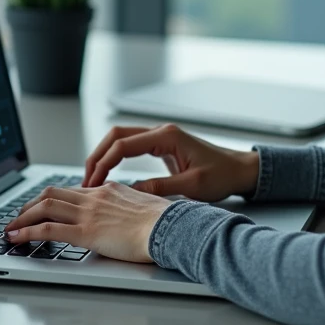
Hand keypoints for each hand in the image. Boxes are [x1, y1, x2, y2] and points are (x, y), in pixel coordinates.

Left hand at [4, 182, 171, 262]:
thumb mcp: (142, 208)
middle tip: (19, 216)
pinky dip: (27, 232)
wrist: (171, 227)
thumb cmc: (165, 222)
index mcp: (108, 190)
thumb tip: (121, 219)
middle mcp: (94, 197)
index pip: (71, 190)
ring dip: (22, 217)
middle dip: (30, 204)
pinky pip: (48, 229)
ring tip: (10, 228)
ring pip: (44, 206)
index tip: (42, 207)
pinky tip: (16, 238)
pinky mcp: (86, 232)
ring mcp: (88, 213)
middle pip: (51, 193)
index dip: (51, 198)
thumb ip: (125, 209)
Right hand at [83, 123, 259, 201]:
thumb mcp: (191, 187)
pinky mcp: (161, 145)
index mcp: (166, 136)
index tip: (93, 182)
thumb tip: (129, 193)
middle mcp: (160, 131)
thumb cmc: (221, 176)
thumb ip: (159, 188)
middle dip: (97, 156)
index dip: (104, 163)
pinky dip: (115, 157)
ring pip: (121, 139)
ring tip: (92, 178)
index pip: (123, 145)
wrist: (239, 170)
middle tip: (86, 180)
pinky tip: (108, 174)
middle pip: (116, 136)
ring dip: (104, 155)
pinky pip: (130, 146)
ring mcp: (160, 136)